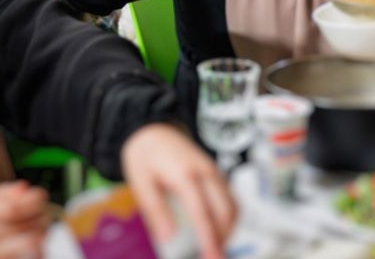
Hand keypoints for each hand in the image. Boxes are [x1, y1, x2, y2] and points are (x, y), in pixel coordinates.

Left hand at [121, 123, 236, 258]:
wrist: (153, 129)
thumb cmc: (145, 156)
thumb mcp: (141, 184)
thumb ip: (155, 211)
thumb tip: (168, 238)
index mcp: (185, 175)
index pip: (203, 213)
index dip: (209, 239)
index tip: (211, 257)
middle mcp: (205, 172)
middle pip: (226, 211)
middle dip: (224, 238)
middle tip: (214, 257)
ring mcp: (213, 172)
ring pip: (233, 205)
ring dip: (229, 229)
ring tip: (215, 247)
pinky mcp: (215, 173)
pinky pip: (230, 198)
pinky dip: (228, 217)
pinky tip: (218, 230)